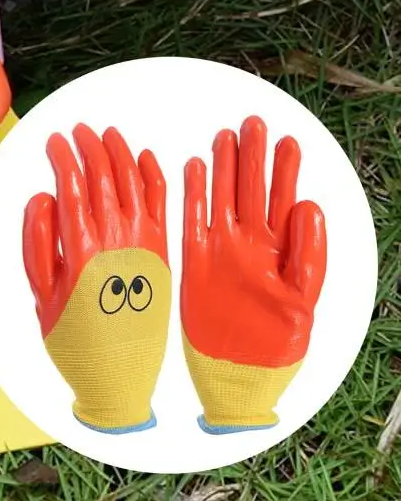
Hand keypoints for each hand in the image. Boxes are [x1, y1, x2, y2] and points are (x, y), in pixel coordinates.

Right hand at [22, 124, 169, 431]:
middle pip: (102, 174)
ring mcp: (144, 243)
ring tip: (108, 134)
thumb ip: (37, 242)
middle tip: (79, 131)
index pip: (71, 183)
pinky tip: (145, 157)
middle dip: (89, 145)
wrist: (120, 378)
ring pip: (133, 180)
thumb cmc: (76, 340)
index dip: (62, 156)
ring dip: (119, 151)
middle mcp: (115, 238)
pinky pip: (162, 203)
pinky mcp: (164, 253)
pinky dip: (154, 176)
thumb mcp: (41, 294)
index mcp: (80, 247)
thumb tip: (43, 198)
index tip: (55, 140)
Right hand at [182, 116, 326, 432]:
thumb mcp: (302, 302)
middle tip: (254, 124)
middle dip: (253, 156)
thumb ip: (307, 255)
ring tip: (226, 136)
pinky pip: (191, 219)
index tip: (288, 141)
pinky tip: (193, 168)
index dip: (285, 170)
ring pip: (221, 196)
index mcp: (277, 251)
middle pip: (250, 188)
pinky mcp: (196, 260)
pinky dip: (192, 194)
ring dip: (223, 167)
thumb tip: (309, 207)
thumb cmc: (275, 347)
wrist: (237, 377)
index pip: (282, 199)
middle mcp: (249, 244)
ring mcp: (221, 249)